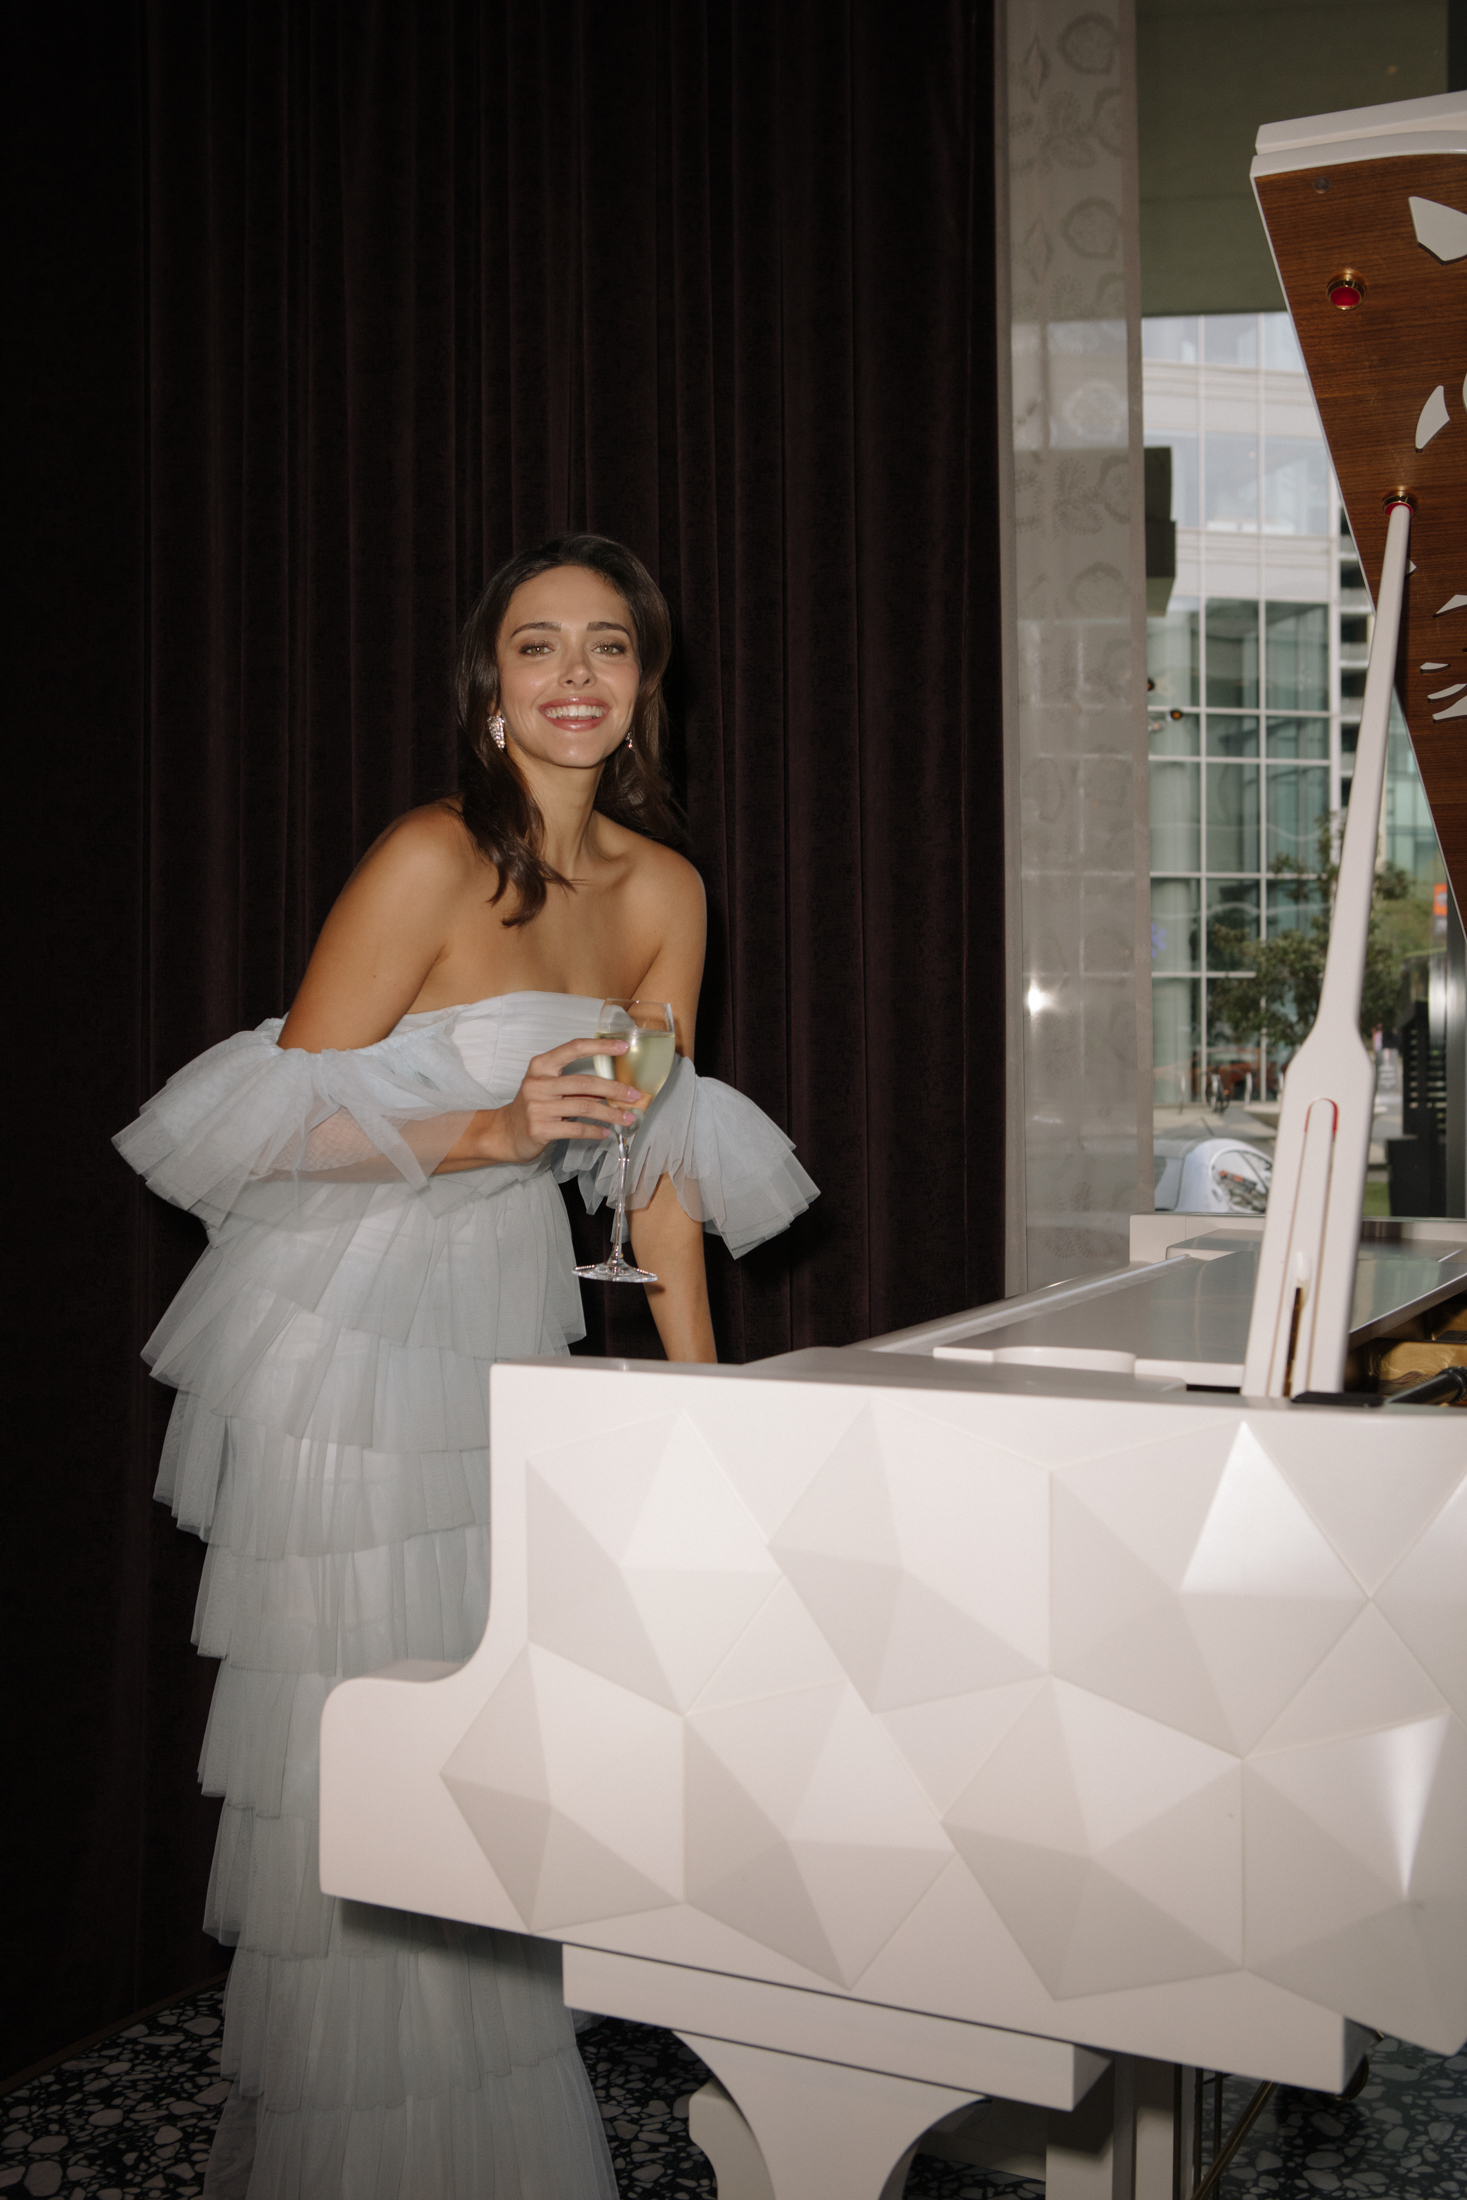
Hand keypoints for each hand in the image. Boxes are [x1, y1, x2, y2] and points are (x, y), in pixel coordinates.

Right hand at [468, 1037, 642, 1165]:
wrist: (504, 1132)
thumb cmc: (533, 1106)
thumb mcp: (547, 1087)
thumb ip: (574, 1084)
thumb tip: (613, 1086)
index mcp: (541, 1066)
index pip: (573, 1048)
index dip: (600, 1046)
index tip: (624, 1047)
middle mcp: (537, 1083)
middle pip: (584, 1082)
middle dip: (614, 1089)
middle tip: (634, 1095)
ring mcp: (537, 1107)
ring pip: (584, 1107)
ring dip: (610, 1113)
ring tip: (627, 1118)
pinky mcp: (540, 1128)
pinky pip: (575, 1129)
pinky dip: (594, 1131)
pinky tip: (605, 1132)